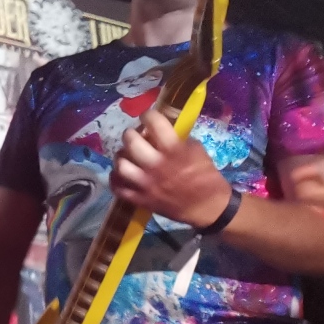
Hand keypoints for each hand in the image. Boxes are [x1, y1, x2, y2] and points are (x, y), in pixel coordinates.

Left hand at [111, 110, 232, 226]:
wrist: (208, 208)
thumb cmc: (206, 177)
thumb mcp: (198, 151)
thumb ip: (178, 140)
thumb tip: (161, 133)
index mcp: (174, 151)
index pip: (154, 123)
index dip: (148, 115)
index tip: (147, 117)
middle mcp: (156, 165)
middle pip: (131, 142)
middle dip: (131, 134)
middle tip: (134, 136)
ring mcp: (146, 184)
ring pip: (120, 164)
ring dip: (121, 156)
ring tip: (127, 155)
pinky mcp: (140, 199)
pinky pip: (118, 187)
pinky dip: (116, 178)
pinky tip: (121, 174)